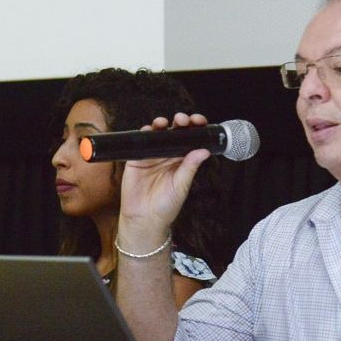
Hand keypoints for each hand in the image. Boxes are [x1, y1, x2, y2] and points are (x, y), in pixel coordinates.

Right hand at [117, 112, 211, 245]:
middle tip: (183, 120)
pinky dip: (144, 133)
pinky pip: (140, 142)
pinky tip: (149, 130)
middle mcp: (167, 156)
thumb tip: (204, 151)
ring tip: (164, 123)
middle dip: (179, 123)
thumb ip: (190, 167)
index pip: (190, 140)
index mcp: (181, 161)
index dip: (194, 129)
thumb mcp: (181, 185)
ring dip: (161, 125)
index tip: (199, 122)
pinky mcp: (136, 159)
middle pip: (174, 133)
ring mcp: (152, 156)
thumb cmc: (166, 206)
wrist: (145, 219)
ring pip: (157, 134)